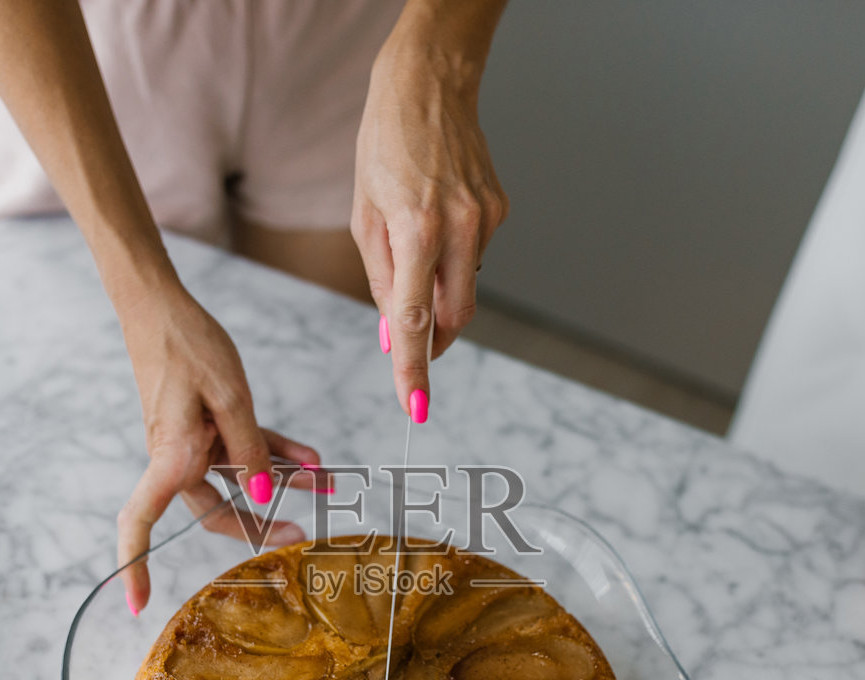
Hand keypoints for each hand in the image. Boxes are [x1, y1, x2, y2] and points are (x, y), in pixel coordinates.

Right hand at [116, 289, 322, 614]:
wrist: (160, 303)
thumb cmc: (186, 344)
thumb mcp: (229, 397)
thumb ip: (249, 450)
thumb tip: (263, 497)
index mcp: (170, 457)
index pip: (140, 522)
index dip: (135, 563)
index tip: (136, 601)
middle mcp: (174, 457)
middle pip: (214, 507)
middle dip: (259, 524)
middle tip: (301, 534)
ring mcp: (188, 441)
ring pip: (238, 474)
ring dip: (282, 480)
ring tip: (327, 485)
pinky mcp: (202, 422)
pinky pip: (241, 445)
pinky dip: (274, 450)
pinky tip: (311, 456)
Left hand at [352, 30, 508, 415]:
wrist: (428, 85)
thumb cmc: (384, 145)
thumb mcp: (364, 216)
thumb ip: (382, 280)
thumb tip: (395, 333)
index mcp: (417, 229)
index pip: (417, 319)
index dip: (414, 369)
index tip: (415, 408)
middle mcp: (459, 227)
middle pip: (455, 316)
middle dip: (434, 342)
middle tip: (413, 351)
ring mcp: (486, 218)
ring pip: (467, 287)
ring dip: (442, 294)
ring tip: (415, 254)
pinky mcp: (500, 209)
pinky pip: (475, 255)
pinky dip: (454, 258)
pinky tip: (437, 221)